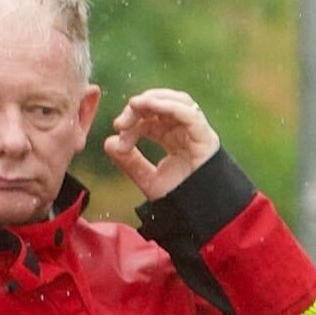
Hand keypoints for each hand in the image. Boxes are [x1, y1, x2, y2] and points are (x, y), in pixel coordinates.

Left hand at [100, 89, 221, 202]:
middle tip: (121, 122)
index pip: (151, 119)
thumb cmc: (179, 199)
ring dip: (154, 99)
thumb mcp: (148, 179)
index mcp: (173, 139)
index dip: (133, 120)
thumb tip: (109, 142)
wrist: (200, 214)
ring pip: (178, 101)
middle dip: (139, 107)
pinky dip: (170, 105)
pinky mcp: (206, 137)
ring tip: (135, 105)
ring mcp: (198, 133)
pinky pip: (189, 114)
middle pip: (162, 105)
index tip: (118, 131)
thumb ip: (130, 162)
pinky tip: (151, 105)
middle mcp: (186, 132)